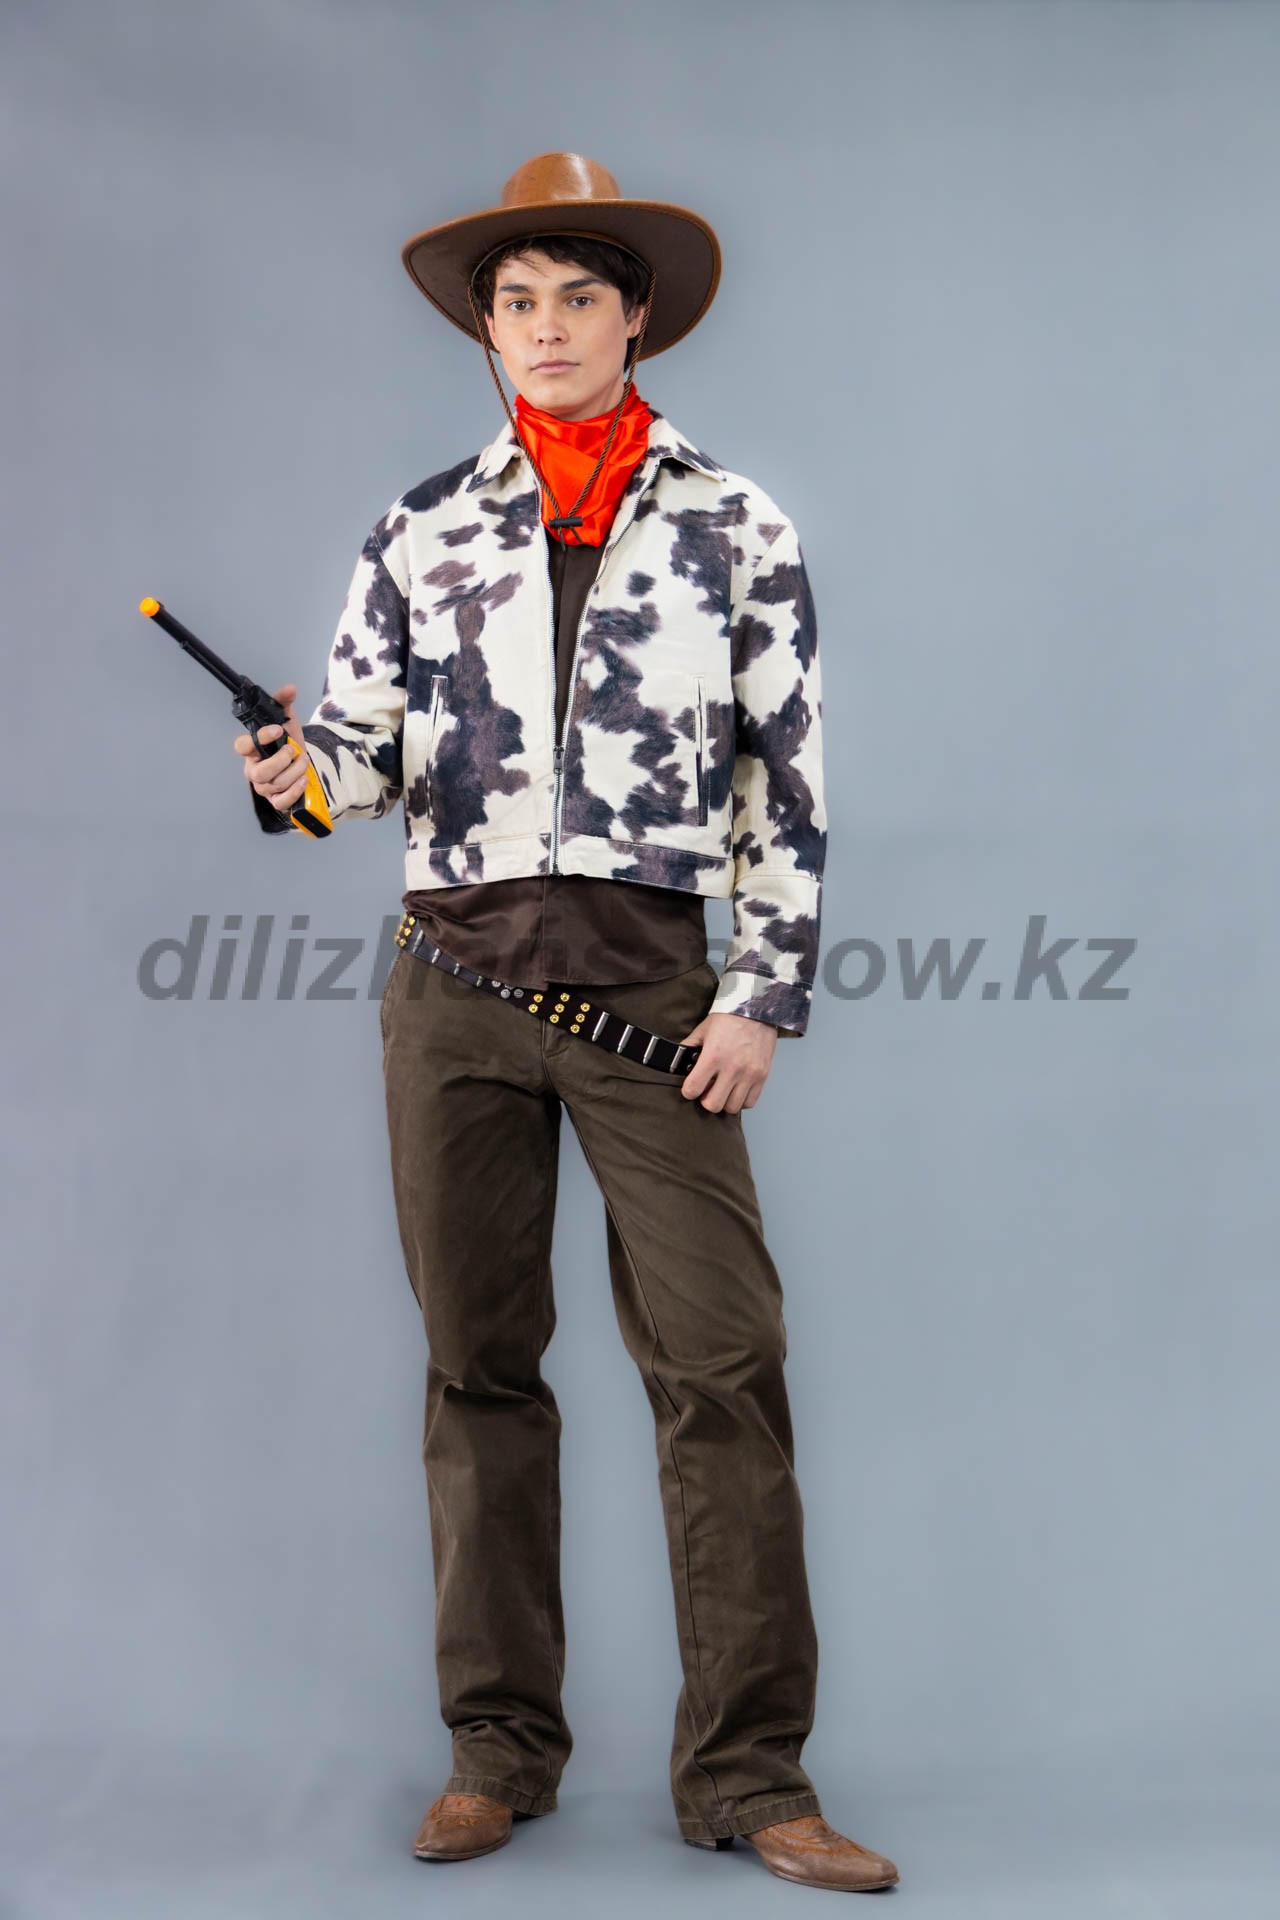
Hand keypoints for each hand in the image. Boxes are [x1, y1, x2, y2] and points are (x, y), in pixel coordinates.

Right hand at [233, 683, 311, 812]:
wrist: (305, 764)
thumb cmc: (289, 743)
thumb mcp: (288, 721)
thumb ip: (284, 703)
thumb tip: (290, 688)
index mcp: (252, 750)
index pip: (242, 746)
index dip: (259, 738)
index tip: (277, 730)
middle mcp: (254, 770)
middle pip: (259, 772)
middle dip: (281, 760)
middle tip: (293, 750)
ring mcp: (264, 788)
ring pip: (275, 784)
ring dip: (295, 770)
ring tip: (304, 760)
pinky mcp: (276, 800)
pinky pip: (282, 801)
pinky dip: (295, 790)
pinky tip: (303, 780)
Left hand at [676, 1010, 776, 1112]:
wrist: (757, 1008)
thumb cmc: (730, 1017)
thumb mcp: (703, 1030)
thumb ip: (689, 1046)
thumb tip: (678, 1059)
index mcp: (713, 1056)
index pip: (693, 1089)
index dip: (688, 1091)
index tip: (691, 1087)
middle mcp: (732, 1068)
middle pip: (713, 1104)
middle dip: (706, 1100)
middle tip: (707, 1090)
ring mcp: (749, 1074)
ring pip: (732, 1107)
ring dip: (724, 1101)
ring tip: (723, 1090)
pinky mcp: (762, 1076)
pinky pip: (750, 1102)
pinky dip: (741, 1100)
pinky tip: (737, 1089)